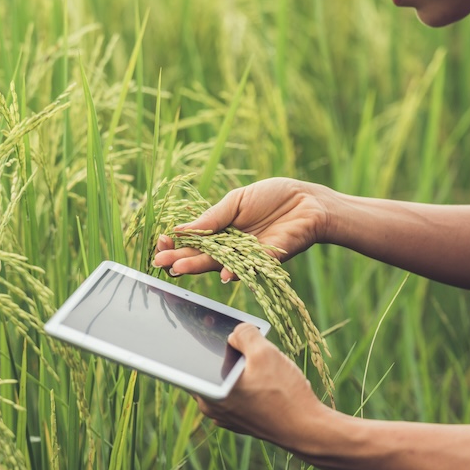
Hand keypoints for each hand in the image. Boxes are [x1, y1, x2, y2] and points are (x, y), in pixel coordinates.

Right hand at [153, 177, 331, 281]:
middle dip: (179, 258)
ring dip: (199, 266)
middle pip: (201, 256)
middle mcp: (231, 247)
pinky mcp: (267, 261)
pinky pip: (250, 268)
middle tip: (160, 261)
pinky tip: (223, 273)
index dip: (176, 243)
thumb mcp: (237, 201)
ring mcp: (248, 257)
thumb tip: (180, 229)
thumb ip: (212, 217)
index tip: (162, 241)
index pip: (193, 241)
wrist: (309, 202)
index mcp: (221, 230)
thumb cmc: (274, 197)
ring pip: (219, 264)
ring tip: (179, 267)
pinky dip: (237, 271)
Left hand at [194, 323, 331, 455]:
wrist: (307, 429)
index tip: (208, 325)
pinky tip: (269, 379)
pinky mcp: (241, 421)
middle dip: (228, 353)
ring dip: (242, 369)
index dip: (200, 340)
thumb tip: (235, 332)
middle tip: (245, 341)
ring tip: (264, 363)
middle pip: (212, 368)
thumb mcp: (265, 353)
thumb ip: (244, 334)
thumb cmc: (284, 394)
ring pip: (228, 381)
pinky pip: (239, 394)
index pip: (191, 360)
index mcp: (208, 392)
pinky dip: (249, 383)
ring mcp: (226, 416)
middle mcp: (211, 407)